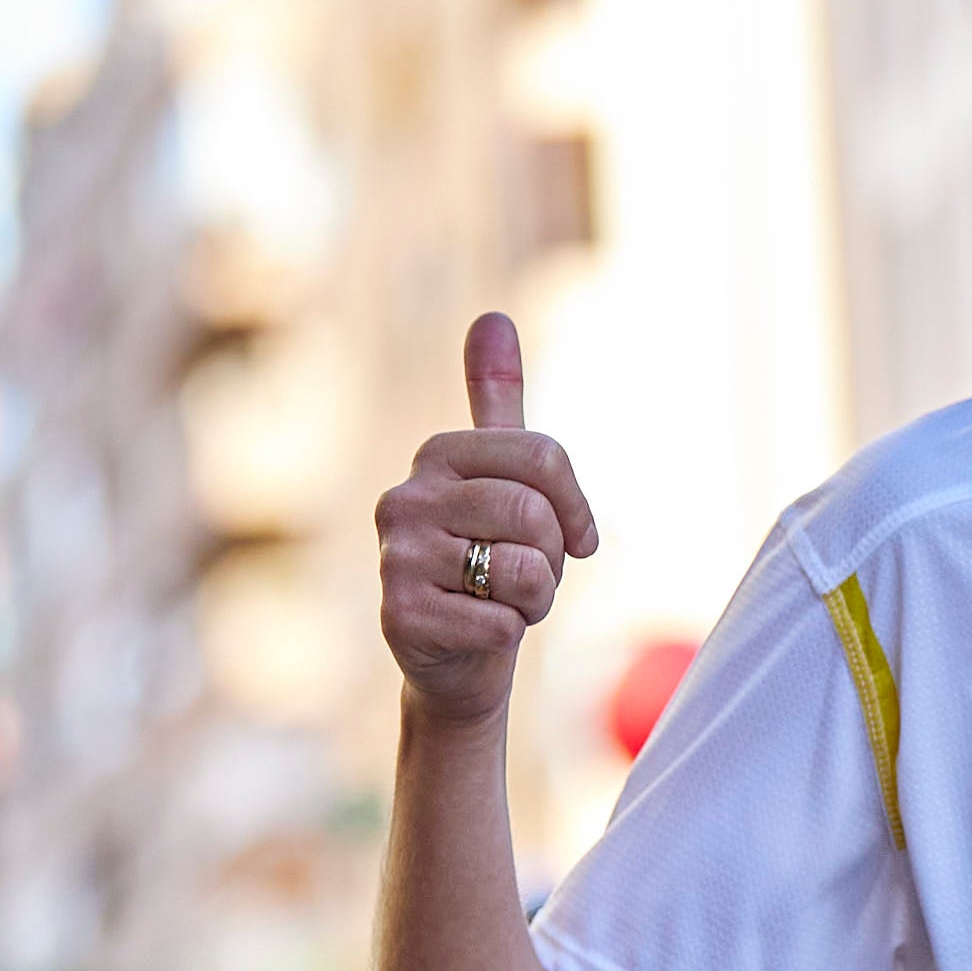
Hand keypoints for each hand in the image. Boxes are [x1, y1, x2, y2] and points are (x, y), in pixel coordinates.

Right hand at [377, 313, 599, 725]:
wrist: (459, 653)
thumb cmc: (491, 558)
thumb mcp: (502, 477)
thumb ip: (497, 400)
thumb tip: (492, 316)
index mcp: (437, 456)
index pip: (543, 457)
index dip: (576, 507)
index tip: (573, 536)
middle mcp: (402, 498)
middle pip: (533, 514)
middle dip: (553, 557)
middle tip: (524, 573)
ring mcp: (395, 557)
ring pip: (523, 568)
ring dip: (535, 597)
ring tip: (501, 599)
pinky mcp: (400, 617)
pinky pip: (503, 621)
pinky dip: (509, 632)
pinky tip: (478, 630)